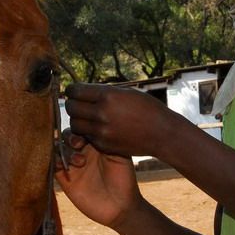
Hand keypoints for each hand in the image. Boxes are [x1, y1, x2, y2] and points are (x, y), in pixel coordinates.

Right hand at [55, 129, 142, 229]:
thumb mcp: (119, 155)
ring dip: (64, 151)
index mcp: (95, 143)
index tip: (88, 133)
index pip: (81, 127)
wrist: (120, 206)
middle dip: (70, 136)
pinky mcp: (65, 179)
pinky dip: (55, 162)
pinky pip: (53, 166)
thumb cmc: (124, 179)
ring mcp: (73, 164)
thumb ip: (106, 139)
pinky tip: (65, 167)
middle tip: (79, 144)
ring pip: (58, 148)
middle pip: (67, 135)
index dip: (80, 126)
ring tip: (79, 162)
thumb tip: (95, 123)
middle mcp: (82, 151)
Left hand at [64, 83, 179, 157]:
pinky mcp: (104, 145)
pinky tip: (100, 128)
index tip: (74, 91)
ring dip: (78, 120)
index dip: (72, 90)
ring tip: (88, 117)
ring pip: (75, 124)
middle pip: (71, 108)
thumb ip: (103, 92)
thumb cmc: (147, 108)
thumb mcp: (126, 92)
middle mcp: (102, 113)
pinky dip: (89, 132)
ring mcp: (102, 131)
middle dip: (73, 104)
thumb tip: (82, 90)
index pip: (75, 91)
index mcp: (107, 96)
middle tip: (79, 104)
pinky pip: (87, 137)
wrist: (162, 133)